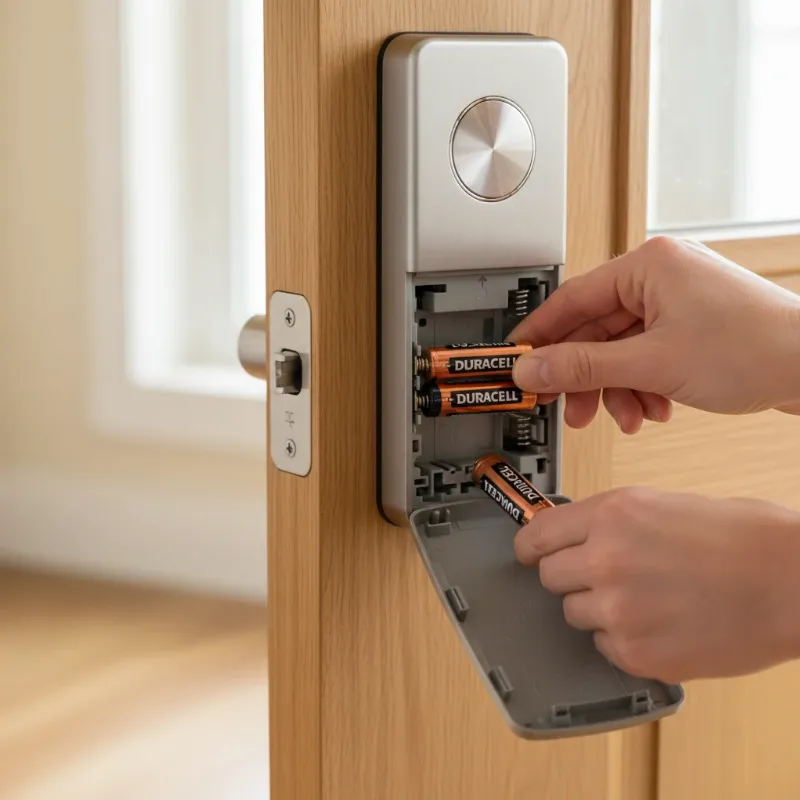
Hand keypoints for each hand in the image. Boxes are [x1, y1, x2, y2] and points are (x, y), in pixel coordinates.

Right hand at [510, 236, 799, 432]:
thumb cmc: (756, 349)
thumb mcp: (651, 363)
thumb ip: (582, 366)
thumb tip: (533, 369)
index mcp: (648, 266)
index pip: (570, 300)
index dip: (539, 337)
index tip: (517, 364)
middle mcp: (661, 275)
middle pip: (595, 330)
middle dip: (586, 376)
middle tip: (569, 406)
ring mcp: (678, 300)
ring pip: (620, 348)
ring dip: (617, 388)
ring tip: (626, 416)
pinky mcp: (692, 324)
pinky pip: (646, 354)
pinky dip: (642, 385)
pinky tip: (654, 408)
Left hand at [514, 488, 799, 681]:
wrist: (792, 580)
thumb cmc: (742, 537)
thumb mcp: (660, 504)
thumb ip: (609, 523)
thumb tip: (572, 537)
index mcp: (611, 514)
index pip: (536, 535)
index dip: (529, 547)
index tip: (527, 554)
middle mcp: (605, 559)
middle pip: (548, 577)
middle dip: (570, 578)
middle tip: (603, 577)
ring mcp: (619, 610)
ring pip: (573, 614)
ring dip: (598, 610)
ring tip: (645, 599)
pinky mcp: (638, 654)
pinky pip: (604, 647)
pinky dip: (624, 641)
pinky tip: (660, 624)